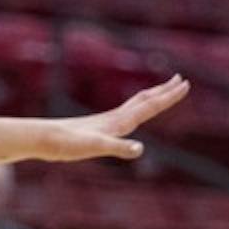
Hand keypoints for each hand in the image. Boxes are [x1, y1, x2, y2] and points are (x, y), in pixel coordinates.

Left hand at [39, 75, 189, 162]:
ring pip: (136, 104)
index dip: (168, 96)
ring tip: (162, 91)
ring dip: (152, 96)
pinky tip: (132, 115)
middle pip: (146, 100)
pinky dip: (137, 108)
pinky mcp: (99, 127)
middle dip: (165, 91)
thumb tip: (140, 149)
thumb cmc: (67, 144)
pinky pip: (126, 114)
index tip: (185, 84)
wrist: (43, 139)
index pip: (150, 105)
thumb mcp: (94, 148)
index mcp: (120, 121)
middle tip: (181, 79)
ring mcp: (108, 122)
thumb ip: (117, 148)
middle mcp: (116, 118)